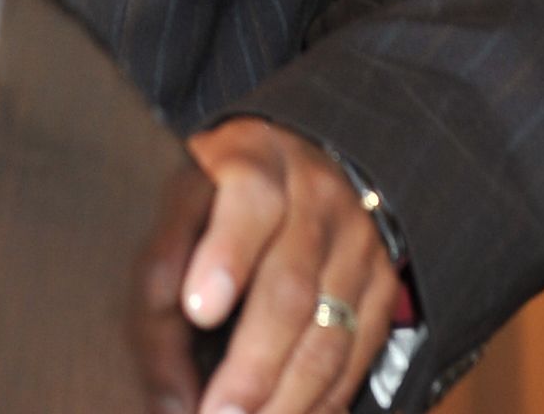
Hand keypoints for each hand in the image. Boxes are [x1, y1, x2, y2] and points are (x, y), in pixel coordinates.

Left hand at [179, 117, 398, 413]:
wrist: (307, 153)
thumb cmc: (221, 185)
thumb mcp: (185, 191)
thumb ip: (164, 262)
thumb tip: (161, 373)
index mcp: (259, 159)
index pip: (250, 198)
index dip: (227, 254)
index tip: (198, 309)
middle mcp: (317, 199)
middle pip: (290, 286)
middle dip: (253, 363)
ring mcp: (357, 245)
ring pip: (328, 333)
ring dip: (286, 398)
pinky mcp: (382, 286)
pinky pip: (357, 356)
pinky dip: (323, 401)